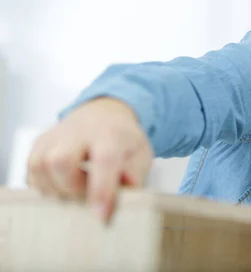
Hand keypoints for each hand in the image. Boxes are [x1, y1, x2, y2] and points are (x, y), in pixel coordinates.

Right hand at [26, 97, 153, 222]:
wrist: (104, 114)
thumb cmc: (123, 140)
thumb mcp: (140, 154)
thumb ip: (135, 174)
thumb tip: (128, 191)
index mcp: (111, 134)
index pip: (105, 160)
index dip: (102, 189)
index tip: (101, 215)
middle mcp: (80, 131)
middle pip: (61, 161)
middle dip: (71, 188)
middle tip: (85, 196)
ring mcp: (56, 135)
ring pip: (40, 166)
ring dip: (55, 189)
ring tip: (73, 191)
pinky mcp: (40, 142)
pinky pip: (31, 169)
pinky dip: (43, 185)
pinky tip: (60, 186)